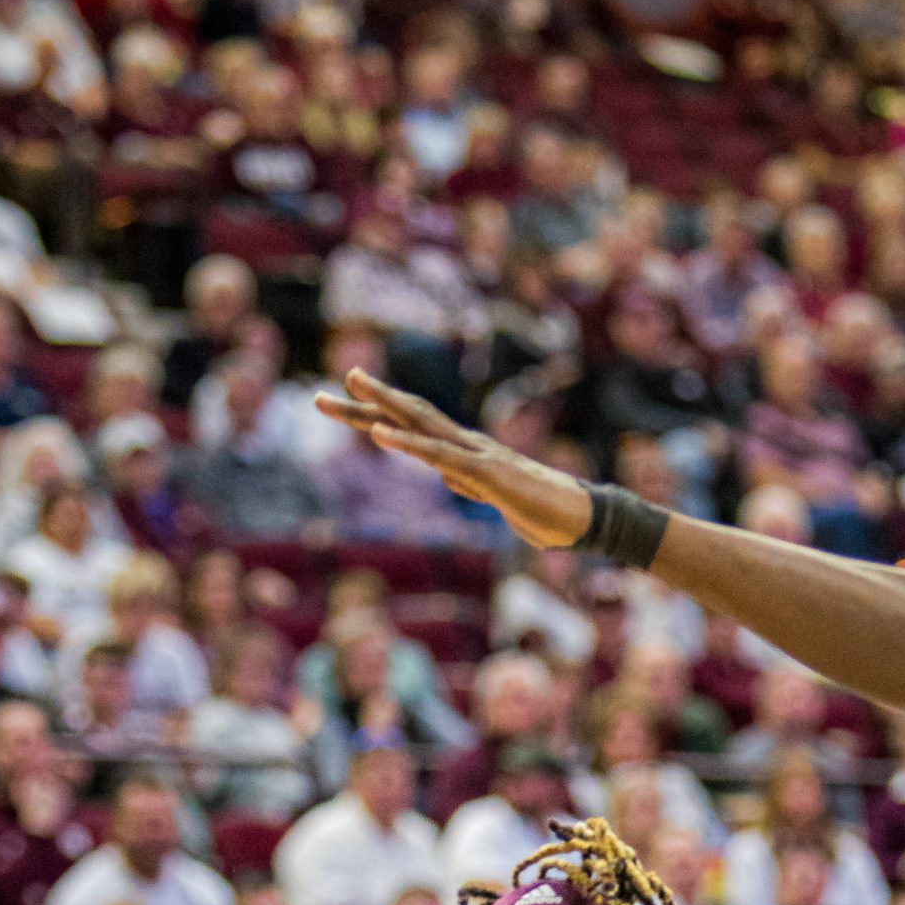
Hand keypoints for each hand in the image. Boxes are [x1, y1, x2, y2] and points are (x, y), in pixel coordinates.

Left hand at [316, 370, 593, 548]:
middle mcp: (465, 445)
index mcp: (464, 454)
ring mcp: (474, 454)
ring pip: (419, 423)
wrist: (581, 519)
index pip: (414, 428)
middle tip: (323, 393)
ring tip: (349, 386)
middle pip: (409, 416)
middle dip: (366, 403)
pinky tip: (378, 433)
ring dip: (381, 406)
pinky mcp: (484, 471)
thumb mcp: (493, 499)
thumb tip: (446, 475)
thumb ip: (468, 483)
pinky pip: (437, 454)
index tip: (344, 402)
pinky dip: (406, 442)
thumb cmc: (543, 512)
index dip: (378, 414)